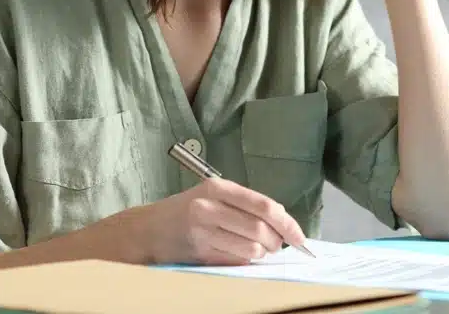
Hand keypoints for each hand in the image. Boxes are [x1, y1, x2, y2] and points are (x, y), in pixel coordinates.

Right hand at [136, 178, 306, 265]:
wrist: (148, 229)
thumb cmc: (186, 211)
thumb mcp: (212, 196)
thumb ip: (244, 204)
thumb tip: (282, 221)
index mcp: (218, 188)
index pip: (263, 205)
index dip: (287, 222)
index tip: (300, 236)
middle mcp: (209, 207)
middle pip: (260, 229)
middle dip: (277, 242)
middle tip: (278, 246)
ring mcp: (203, 232)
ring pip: (250, 248)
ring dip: (261, 253)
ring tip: (258, 250)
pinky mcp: (199, 253)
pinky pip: (236, 261)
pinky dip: (246, 260)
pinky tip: (240, 254)